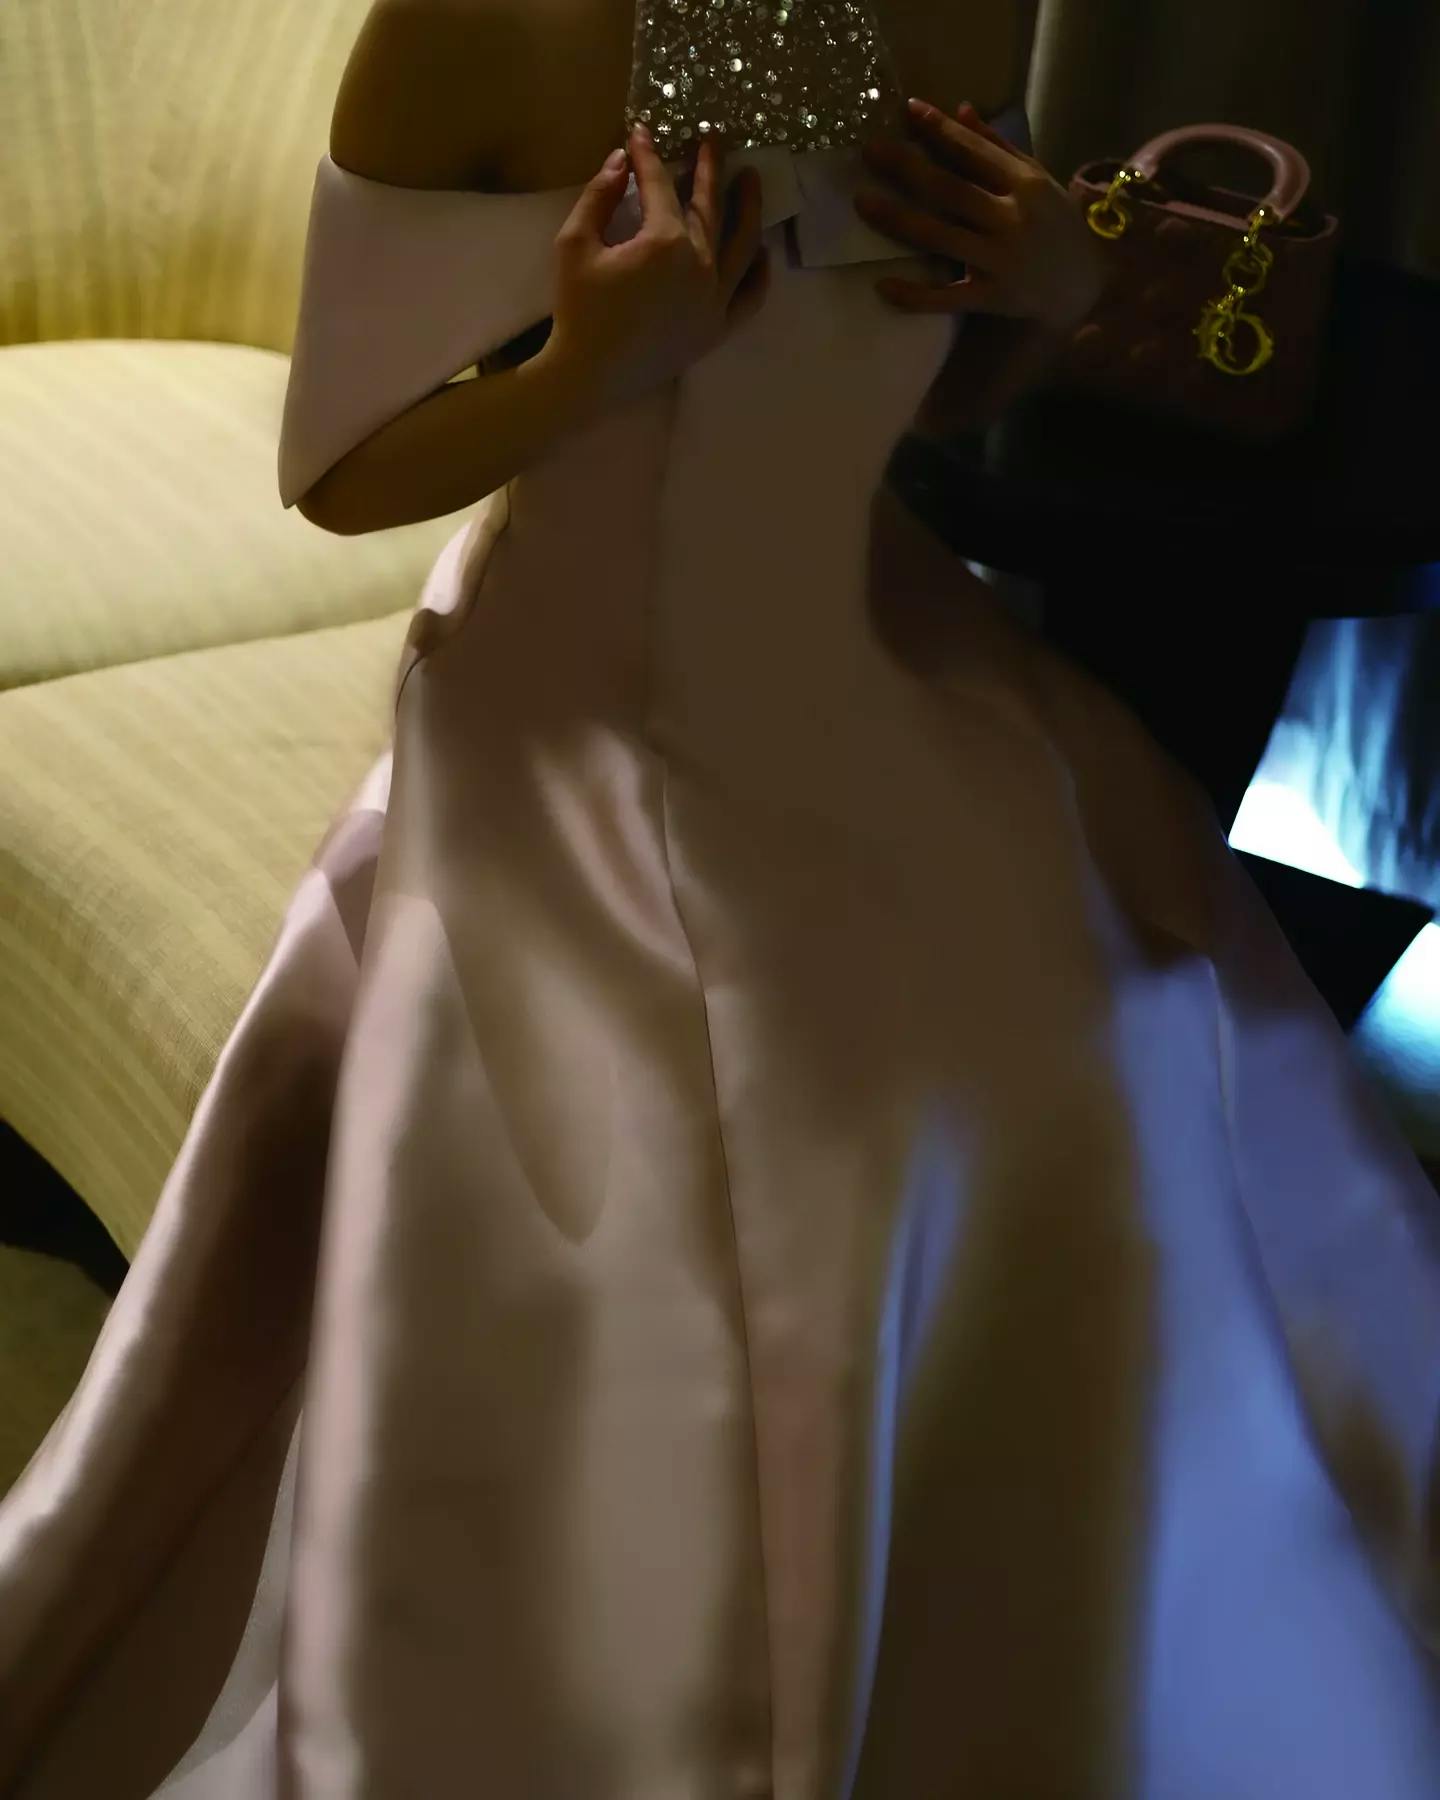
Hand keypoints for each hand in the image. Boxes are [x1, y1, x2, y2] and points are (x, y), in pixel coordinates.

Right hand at [544, 126, 768, 414]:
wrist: (590, 376)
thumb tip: (621, 159)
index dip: (649, 155)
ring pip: (743, 245)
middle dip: (710, 169)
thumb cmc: (577, 310)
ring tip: (750, 181)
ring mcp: (715, 299)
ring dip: (749, 208)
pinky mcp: (717, 328)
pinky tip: (763, 254)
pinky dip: (760, 274)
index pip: (661, 185)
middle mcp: (700, 265)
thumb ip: (599, 195)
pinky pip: (750, 297)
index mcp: (664, 241)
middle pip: (711, 207)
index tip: (642, 133)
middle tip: (714, 141)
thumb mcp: (574, 244)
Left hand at [855, 101, 1105, 331]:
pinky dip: (914, 295)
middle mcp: (1012, 219)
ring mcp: (1000, 260)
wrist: (1084, 284)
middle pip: (950, 190)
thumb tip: (961, 108)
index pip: (975, 151)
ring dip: (898, 220)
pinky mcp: (991, 298)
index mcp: (1025, 183)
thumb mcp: (1035, 180)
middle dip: (907, 168)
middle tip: (869, 152)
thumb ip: (997, 147)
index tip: (907, 112)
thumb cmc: (1053, 225)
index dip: (940, 130)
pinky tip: (882, 286)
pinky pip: (946, 298)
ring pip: (941, 237)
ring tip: (863, 203)